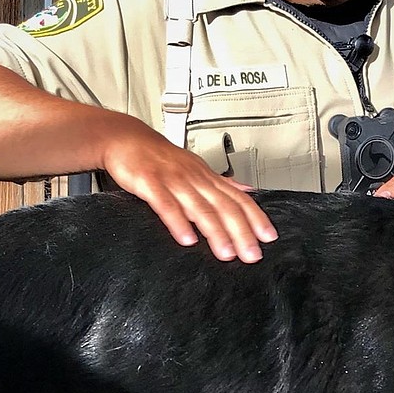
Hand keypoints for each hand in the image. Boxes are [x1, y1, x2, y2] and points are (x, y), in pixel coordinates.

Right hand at [102, 129, 277, 262]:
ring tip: (226, 253)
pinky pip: (166, 204)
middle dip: (240, 231)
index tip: (268, 237)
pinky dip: (178, 222)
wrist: (125, 138)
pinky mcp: (149, 183)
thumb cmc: (159, 157)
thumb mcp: (195, 167)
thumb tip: (249, 192)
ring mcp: (173, 180)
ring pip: (199, 207)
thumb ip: (221, 183)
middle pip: (223, 205)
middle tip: (251, 254)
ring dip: (215, 231)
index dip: (255, 217)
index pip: (238, 198)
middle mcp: (194, 177)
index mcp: (206, 176)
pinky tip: (186, 238)